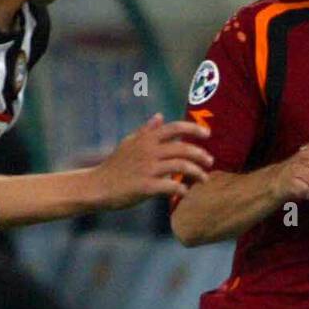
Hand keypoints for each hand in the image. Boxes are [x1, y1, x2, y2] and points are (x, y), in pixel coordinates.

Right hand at [89, 114, 212, 209]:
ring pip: (181, 166)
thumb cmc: (115, 165)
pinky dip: (182, 189)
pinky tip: (186, 192)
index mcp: (146, 139)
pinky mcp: (145, 187)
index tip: (207, 134)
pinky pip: (170, 186)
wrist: (98, 186)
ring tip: (204, 178)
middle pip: (183, 148)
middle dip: (201, 154)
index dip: (193, 128)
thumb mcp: (129, 143)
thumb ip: (146, 131)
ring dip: (197, 172)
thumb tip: (160, 116)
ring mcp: (147, 169)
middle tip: (210, 162)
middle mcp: (148, 151)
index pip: (175, 127)